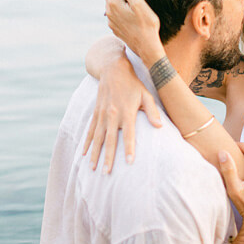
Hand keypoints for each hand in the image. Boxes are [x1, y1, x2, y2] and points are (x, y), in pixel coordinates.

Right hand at [83, 57, 161, 172]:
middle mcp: (112, 115)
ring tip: (92, 169)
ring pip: (97, 138)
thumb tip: (159, 127)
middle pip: (109, 140)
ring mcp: (102, 115)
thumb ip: (152, 111)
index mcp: (126, 112)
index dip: (129, 148)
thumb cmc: (133, 84)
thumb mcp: (146, 95)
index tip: (129, 162)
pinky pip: (90, 131)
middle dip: (107, 157)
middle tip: (106, 173)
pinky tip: (83, 154)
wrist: (113, 70)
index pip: (129, 134)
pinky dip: (86, 143)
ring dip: (94, 154)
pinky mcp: (95, 113)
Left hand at [105, 0, 163, 64]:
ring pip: (110, 1)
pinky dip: (117, 3)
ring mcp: (111, 20)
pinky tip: (124, 3)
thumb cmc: (147, 25)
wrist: (146, 48)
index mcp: (114, 3)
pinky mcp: (115, 27)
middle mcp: (109, 11)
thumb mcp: (139, 4)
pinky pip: (113, 11)